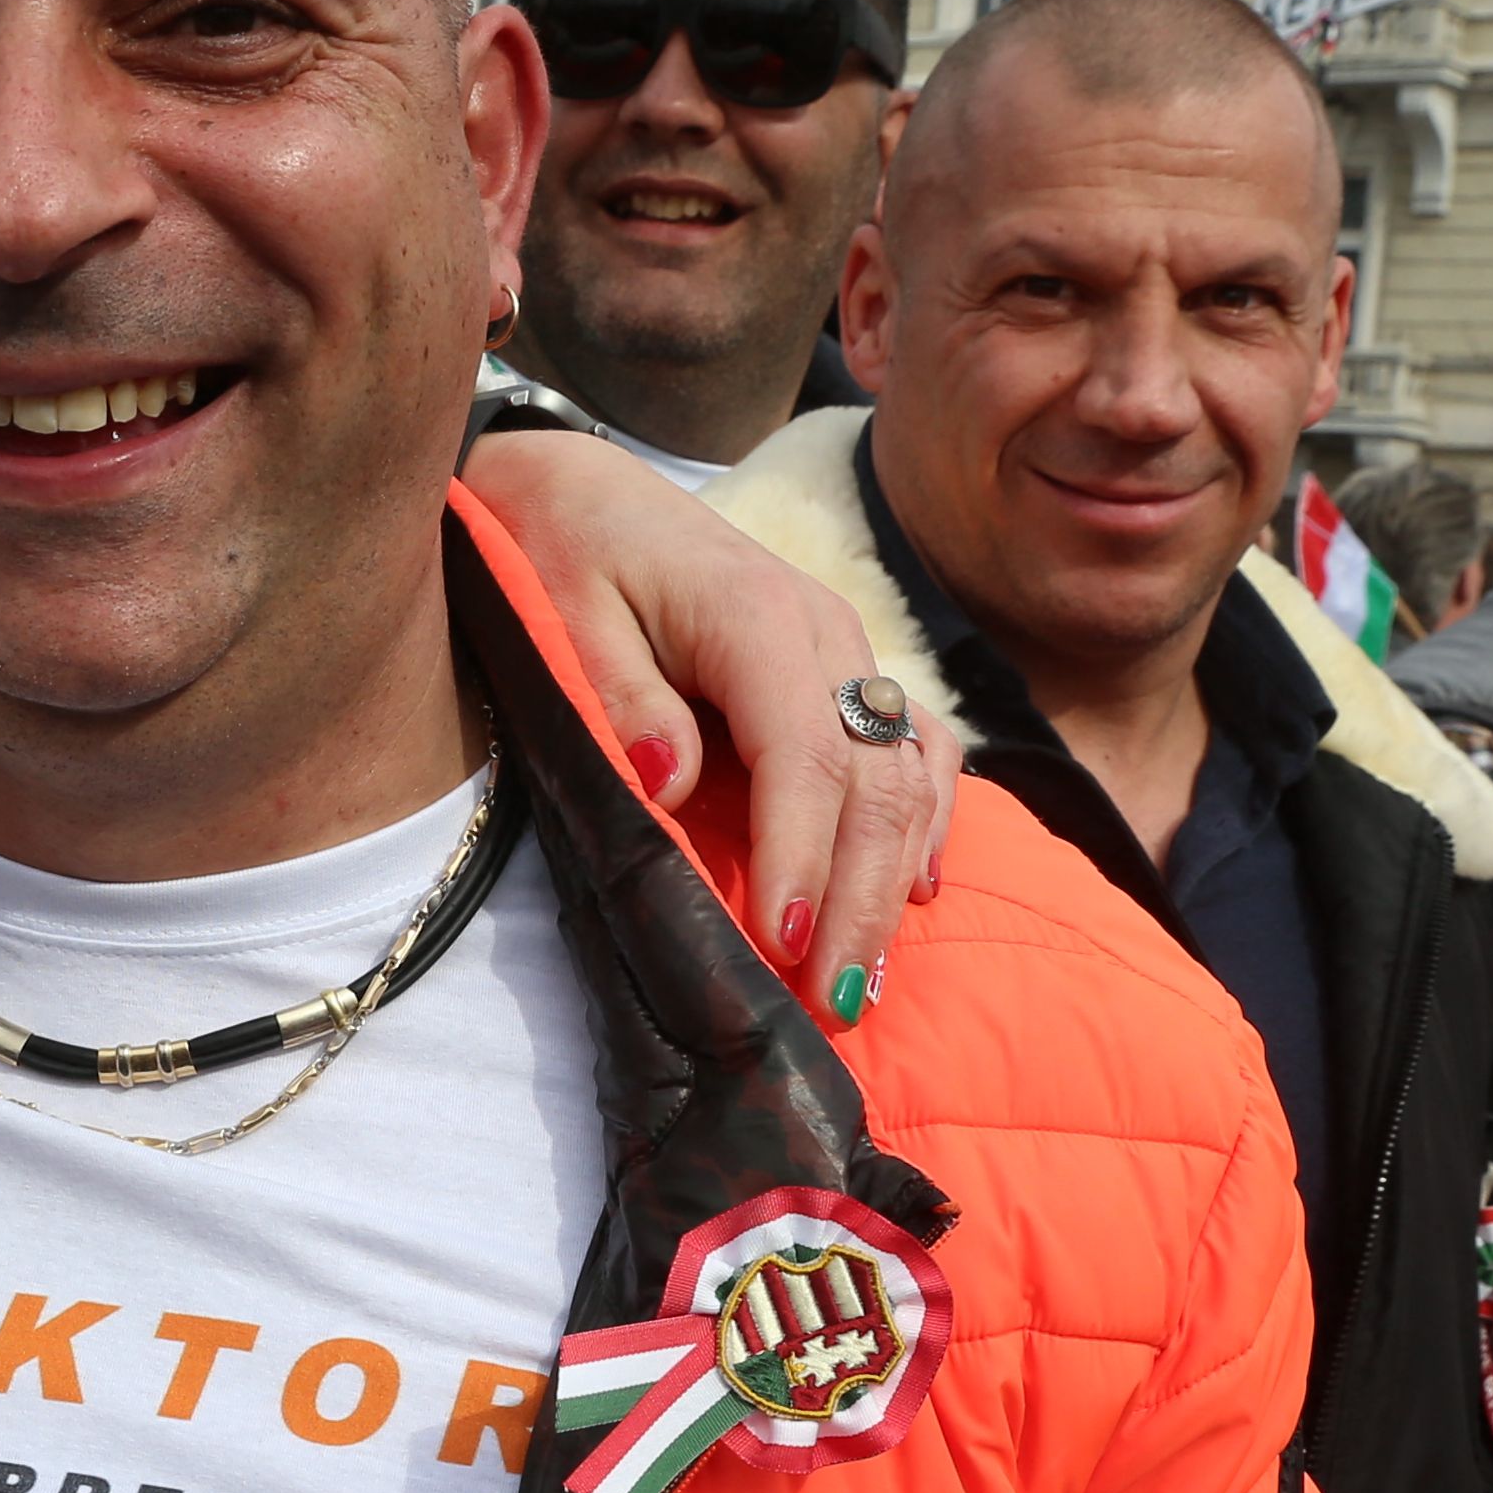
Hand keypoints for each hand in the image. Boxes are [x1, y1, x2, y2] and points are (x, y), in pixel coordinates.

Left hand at [462, 424, 964, 1020]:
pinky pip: (917, 749)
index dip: (800, 858)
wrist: (586, 486)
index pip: (804, 756)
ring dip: (893, 881)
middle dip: (856, 901)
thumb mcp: (567, 611)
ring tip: (866, 982)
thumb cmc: (567, 551)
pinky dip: (926, 822)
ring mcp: (848, 653)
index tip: (782, 948)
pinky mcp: (848, 671)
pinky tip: (918, 891)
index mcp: (758, 618)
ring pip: (908, 775)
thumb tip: (668, 780)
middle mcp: (826, 635)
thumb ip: (621, 694)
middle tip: (835, 1006)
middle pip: (872, 783)